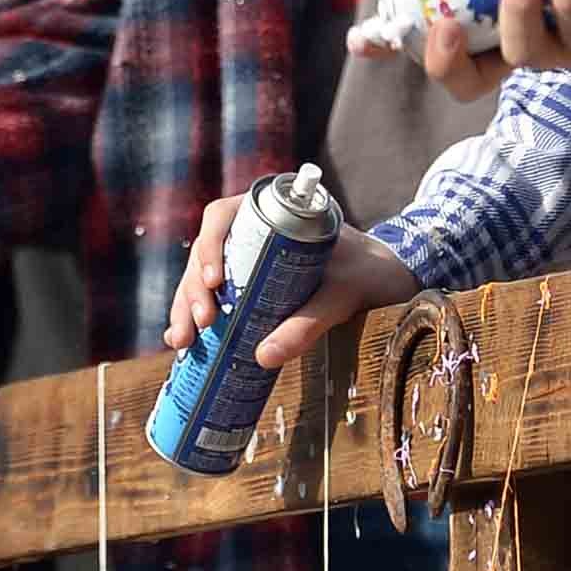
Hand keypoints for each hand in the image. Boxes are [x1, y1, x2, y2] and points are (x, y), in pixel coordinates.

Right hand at [160, 191, 420, 374]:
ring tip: (180, 340)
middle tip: (198, 323)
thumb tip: (263, 357)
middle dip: (193, 288)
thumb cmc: (370, 272)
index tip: (214, 279)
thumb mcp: (342, 294)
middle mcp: (254, 232)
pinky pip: (216, 298)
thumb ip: (308, 322)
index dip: (209, 244)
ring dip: (187, 306)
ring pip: (203, 276)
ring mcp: (249, 260)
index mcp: (273, 213)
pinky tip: (185, 343)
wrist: (391, 278)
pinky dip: (197, 317)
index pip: (223, 215)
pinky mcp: (251, 287)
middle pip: (206, 251)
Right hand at [408, 0, 570, 101]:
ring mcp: (567, 41)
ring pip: (523, 56)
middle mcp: (526, 28)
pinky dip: (565, 2)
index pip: (440, 35)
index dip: (397, 44)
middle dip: (446, 60)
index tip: (363, 40)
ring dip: (519, 10)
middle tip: (449, 21)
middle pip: (470, 79)